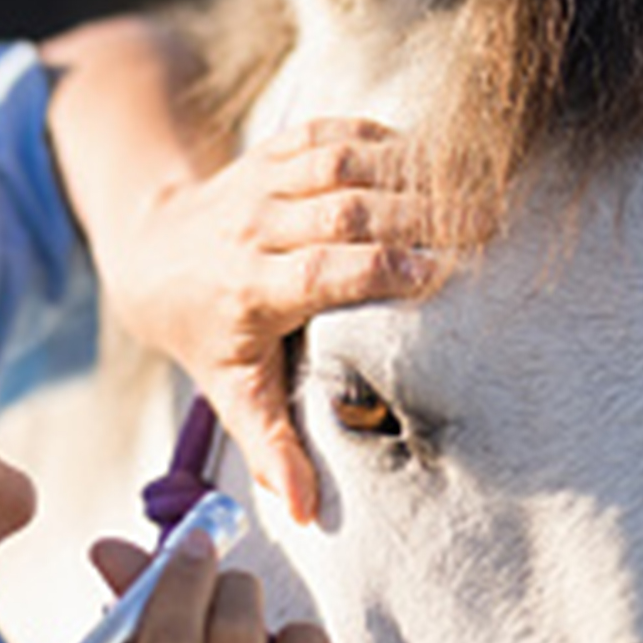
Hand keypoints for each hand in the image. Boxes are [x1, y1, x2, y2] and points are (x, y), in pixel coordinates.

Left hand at [44, 20, 447, 524]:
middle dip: (415, 212)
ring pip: (341, 161)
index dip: (375, 268)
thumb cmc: (206, 333)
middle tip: (490, 222)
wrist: (152, 256)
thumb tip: (305, 510)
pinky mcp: (275, 152)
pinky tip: (435, 150)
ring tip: (479, 183)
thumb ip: (270, 444)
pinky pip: (332, 132)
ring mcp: (262, 182)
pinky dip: (384, 136)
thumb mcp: (230, 394)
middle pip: (340, 210)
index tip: (437, 276)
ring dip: (410, 167)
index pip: (316, 272)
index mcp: (247, 288)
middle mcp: (252, 228)